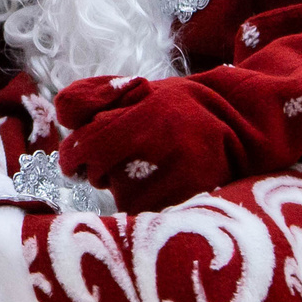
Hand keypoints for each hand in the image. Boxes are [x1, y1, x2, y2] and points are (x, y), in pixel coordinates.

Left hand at [56, 75, 225, 212]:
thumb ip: (92, 96)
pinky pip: (147, 213)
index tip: (73, 162)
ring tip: (148, 171)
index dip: (72, 157)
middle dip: (99, 170)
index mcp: (146, 112)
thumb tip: (61, 117)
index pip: (89, 144)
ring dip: (124, 189)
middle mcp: (163, 143)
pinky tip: (161, 186)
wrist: (240, 125)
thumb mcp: (135, 88)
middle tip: (120, 161)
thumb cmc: (175, 108)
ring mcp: (179, 174)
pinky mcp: (191, 200)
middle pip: (100, 174)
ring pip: (122, 197)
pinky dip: (146, 204)